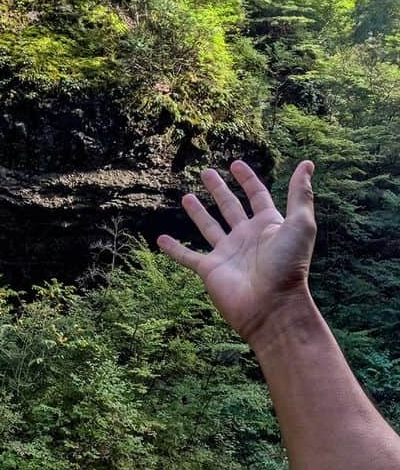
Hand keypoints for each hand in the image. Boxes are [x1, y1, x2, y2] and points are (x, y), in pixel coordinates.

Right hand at [157, 159, 317, 345]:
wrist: (271, 306)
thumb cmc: (289, 266)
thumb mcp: (299, 225)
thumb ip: (300, 194)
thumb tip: (307, 163)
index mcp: (267, 226)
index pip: (257, 196)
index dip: (247, 179)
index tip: (236, 164)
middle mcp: (246, 237)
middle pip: (230, 207)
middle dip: (219, 189)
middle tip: (206, 172)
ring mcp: (226, 253)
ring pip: (209, 227)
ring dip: (198, 212)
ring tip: (186, 197)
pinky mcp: (209, 269)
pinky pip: (187, 256)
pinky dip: (174, 249)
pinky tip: (161, 239)